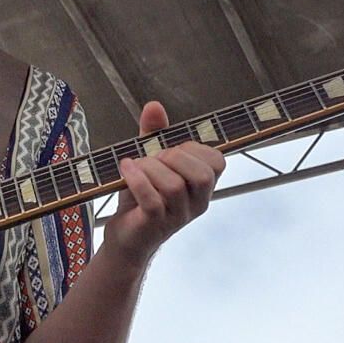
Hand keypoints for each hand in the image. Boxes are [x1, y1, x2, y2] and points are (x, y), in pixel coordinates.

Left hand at [103, 101, 222, 262]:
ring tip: (136, 166)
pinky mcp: (155, 224)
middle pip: (202, 174)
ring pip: (174, 185)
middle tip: (154, 159)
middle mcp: (197, 202)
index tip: (171, 149)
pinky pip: (152, 199)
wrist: (126, 237)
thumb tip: (154, 106)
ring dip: (151, 168)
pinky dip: (137, 179)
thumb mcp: (150, 161)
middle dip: (174, 157)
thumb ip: (154, 134)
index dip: (194, 148)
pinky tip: (126, 169)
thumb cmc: (141, 198)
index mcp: (202, 187)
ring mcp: (178, 216)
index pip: (218, 162)